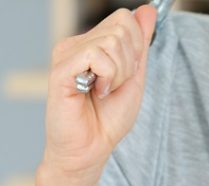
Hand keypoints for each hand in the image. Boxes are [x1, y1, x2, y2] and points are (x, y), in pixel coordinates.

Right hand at [41, 6, 156, 185]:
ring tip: (102, 91)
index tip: (125, 74)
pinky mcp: (60, 69)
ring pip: (112, 41)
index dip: (137, 46)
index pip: (125, 19)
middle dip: (129, 62)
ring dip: (119, 73)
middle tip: (112, 86)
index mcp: (92, 43)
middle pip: (122, 27)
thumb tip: (148, 10)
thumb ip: (140, 43)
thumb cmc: (108, 119)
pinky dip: (107, 77)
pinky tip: (95, 92)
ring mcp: (66, 54)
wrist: (91, 149)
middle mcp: (76, 44)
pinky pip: (97, 55)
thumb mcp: (134, 76)